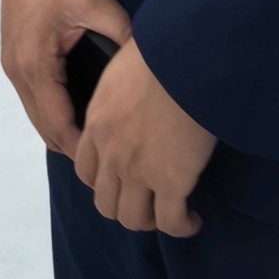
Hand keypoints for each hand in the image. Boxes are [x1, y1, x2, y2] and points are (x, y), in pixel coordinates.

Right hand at [0, 0, 132, 163]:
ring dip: (63, 131)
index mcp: (36, 64)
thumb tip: (150, 63)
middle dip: (76, 148)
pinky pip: (35, 99)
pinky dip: (55, 113)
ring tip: (101, 142)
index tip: (115, 164)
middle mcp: (19, 72)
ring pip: (37, 117)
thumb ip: (122, 33)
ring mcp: (13, 65)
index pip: (59, 125)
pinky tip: (82, 111)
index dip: (86, 149)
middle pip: (44, 129)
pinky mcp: (16, 56)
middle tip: (114, 160)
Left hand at [77, 36, 217, 237]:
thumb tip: (137, 90)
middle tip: (147, 202)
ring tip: (169, 213)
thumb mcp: (123, 69)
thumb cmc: (160, 52)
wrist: (184, 59)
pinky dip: (182, 226)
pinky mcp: (170, 183)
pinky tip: (192, 220)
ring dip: (150, 221)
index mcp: (97, 124)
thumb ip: (122, 91)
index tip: (123, 179)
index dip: (103, 181)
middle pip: (105, 202)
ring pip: (132, 218)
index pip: (85, 169)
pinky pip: (170, 221)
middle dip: (124, 207)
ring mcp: (138, 171)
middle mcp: (111, 153)